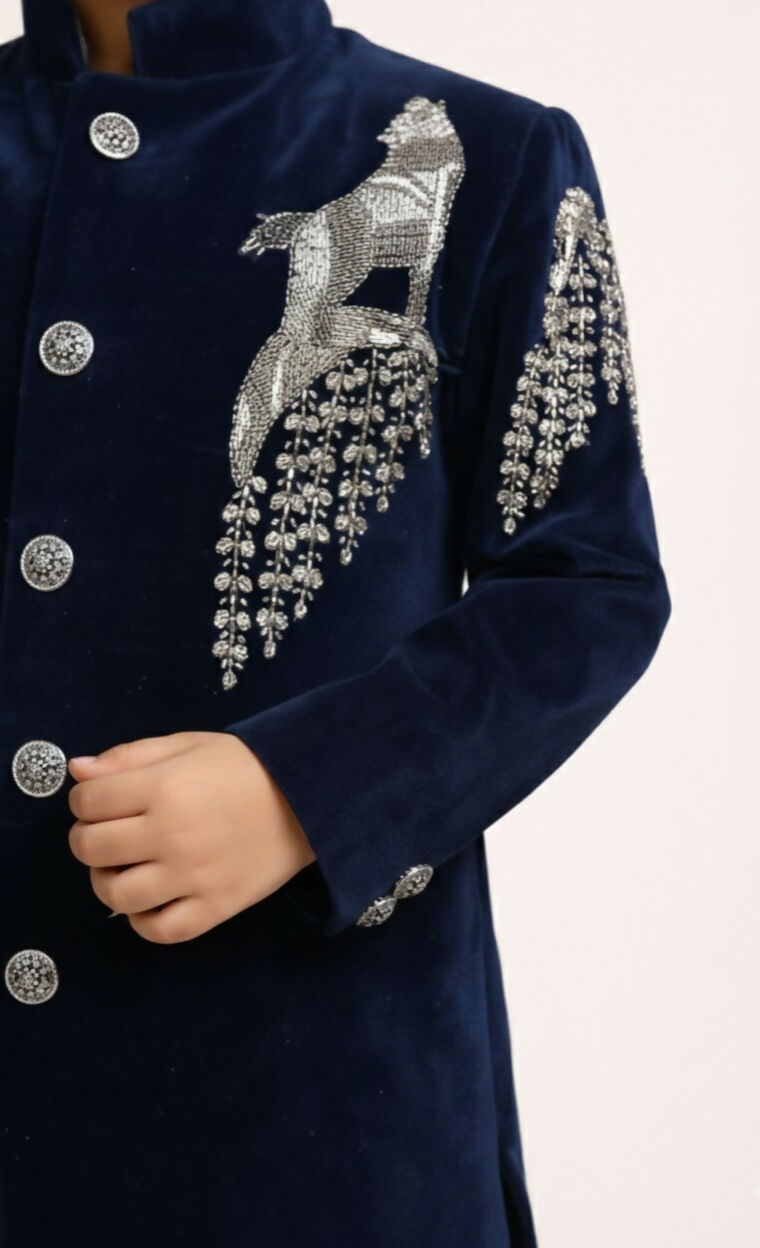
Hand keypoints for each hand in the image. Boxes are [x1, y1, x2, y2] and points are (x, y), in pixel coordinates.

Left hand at [67, 731, 314, 943]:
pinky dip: (143, 921)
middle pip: (91, 848)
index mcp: (162, 786)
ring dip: (106, 881)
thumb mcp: (188, 744)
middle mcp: (171, 834)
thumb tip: (77, 771)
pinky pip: (159, 931)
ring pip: (116, 896)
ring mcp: (192, 876)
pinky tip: (149, 900)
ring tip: (123, 867)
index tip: (102, 799)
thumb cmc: (245, 765)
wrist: (310, 796)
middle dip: (87, 837)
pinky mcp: (215, 907)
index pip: (87, 801)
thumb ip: (130, 756)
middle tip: (108, 831)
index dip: (85, 799)